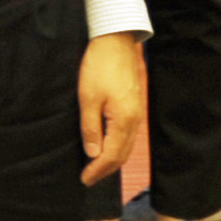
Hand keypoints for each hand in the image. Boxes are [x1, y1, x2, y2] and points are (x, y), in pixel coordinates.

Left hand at [77, 33, 145, 183]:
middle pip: (122, 154)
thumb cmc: (99, 66)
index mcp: (123, 121)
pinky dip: (118, 146)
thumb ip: (91, 127)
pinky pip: (127, 134)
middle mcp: (134, 120)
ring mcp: (136, 113)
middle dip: (106, 169)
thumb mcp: (88, 97)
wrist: (116, 40)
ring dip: (112, 159)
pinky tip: (107, 145)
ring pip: (126, 145)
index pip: (111, 156)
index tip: (84, 180)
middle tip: (89, 178)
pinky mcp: (133, 104)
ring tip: (96, 167)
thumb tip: (92, 154)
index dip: (98, 170)